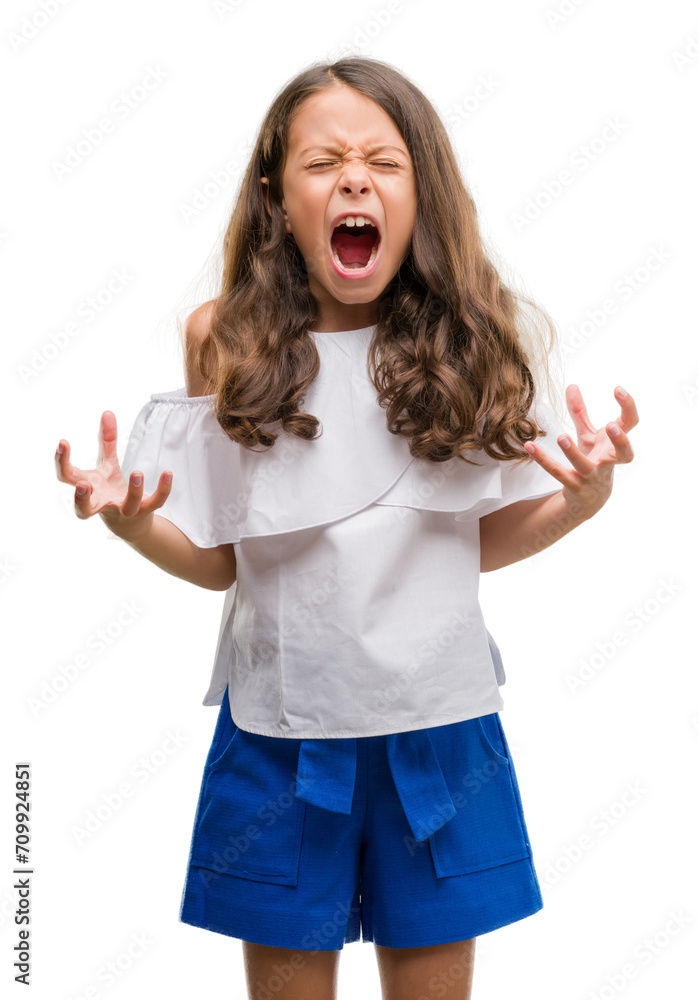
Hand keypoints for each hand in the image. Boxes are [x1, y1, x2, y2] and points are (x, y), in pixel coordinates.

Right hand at [55, 409, 172, 539]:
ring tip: (137, 472)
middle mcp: (102, 503)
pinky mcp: (145, 512)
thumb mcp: (107, 466)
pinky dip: (163, 489)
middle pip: (84, 509)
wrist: (130, 525)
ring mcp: (124, 510)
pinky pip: (155, 503)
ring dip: (133, 490)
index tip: (63, 442)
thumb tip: (107, 412)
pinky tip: (168, 473)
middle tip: (83, 484)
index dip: (61, 461)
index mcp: (89, 488)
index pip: (67, 477)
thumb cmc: (111, 491)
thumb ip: (106, 441)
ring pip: (127, 505)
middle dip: (81, 499)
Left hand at [523, 385, 636, 520]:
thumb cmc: (594, 460)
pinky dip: (543, 460)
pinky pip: (558, 473)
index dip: (628, 407)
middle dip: (621, 440)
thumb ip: (580, 413)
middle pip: (625, 453)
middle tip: (611, 425)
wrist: (590, 499)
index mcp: (614, 445)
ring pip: (585, 465)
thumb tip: (571, 385)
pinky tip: (529, 446)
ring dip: (573, 452)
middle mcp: (609, 461)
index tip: (617, 389)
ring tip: (561, 437)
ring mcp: (593, 476)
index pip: (630, 424)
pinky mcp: (575, 486)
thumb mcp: (588, 436)